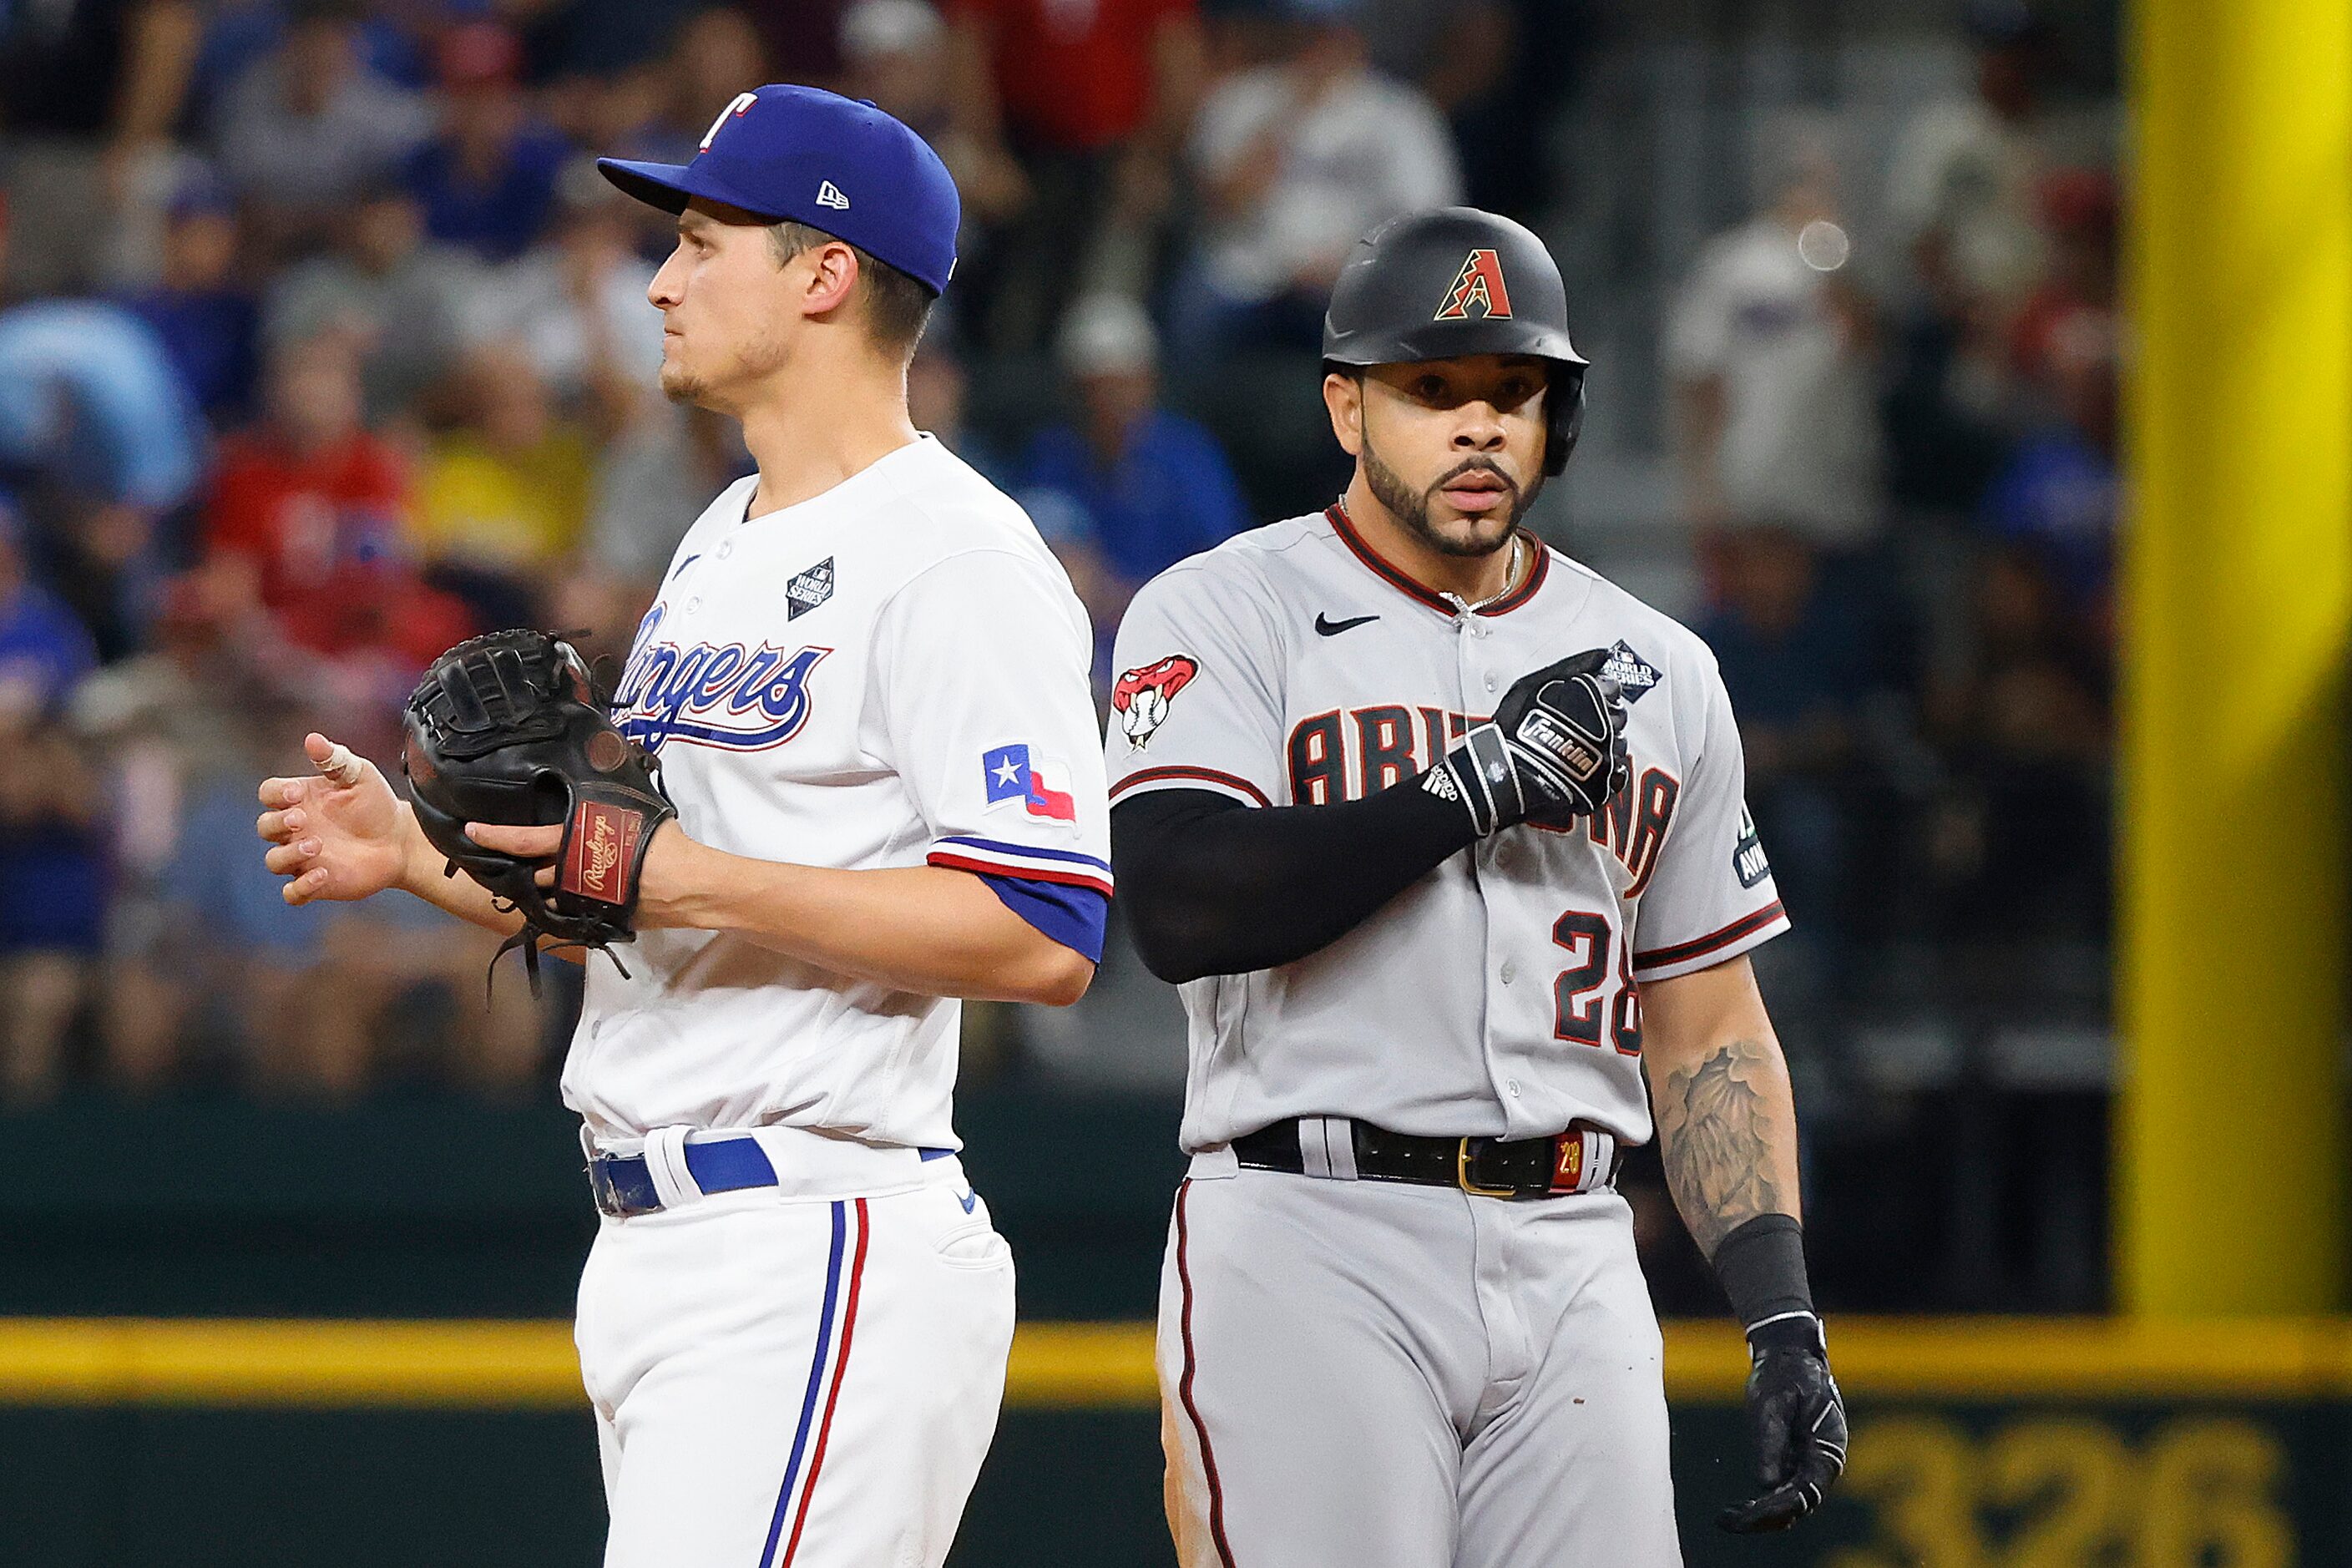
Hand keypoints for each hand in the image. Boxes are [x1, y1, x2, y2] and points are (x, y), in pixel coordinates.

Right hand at [256, 733, 416, 905]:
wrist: (400, 839)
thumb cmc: (375, 804)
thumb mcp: (359, 776)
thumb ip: (335, 759)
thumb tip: (312, 739)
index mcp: (300, 800)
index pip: (269, 794)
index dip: (276, 794)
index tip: (299, 794)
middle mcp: (296, 830)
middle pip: (264, 827)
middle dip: (277, 823)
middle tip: (302, 819)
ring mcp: (303, 857)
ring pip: (274, 861)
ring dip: (288, 854)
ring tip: (316, 845)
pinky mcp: (317, 883)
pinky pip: (293, 893)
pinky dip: (300, 887)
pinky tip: (322, 874)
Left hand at [461, 818, 688, 923]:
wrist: (687, 887)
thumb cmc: (663, 845)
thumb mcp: (634, 815)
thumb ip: (609, 809)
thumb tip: (607, 779)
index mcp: (573, 843)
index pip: (523, 840)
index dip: (495, 836)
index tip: (472, 830)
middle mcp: (569, 874)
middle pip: (531, 874)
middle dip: (521, 870)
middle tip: (511, 862)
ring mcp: (580, 901)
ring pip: (548, 896)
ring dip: (543, 889)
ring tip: (541, 881)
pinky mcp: (595, 918)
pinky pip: (571, 912)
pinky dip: (567, 904)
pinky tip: (572, 898)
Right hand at [1423, 648, 1629, 835]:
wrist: (1508, 771)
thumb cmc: (1515, 727)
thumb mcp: (1535, 683)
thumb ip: (1573, 666)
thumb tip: (1601, 654)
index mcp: (1593, 695)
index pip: (1612, 687)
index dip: (1597, 693)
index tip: (1584, 701)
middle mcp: (1607, 723)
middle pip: (1618, 715)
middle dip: (1603, 718)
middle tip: (1578, 725)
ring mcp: (1607, 754)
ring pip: (1619, 744)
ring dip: (1604, 744)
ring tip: (1576, 748)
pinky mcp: (1603, 781)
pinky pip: (1616, 774)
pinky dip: (1607, 772)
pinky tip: (1589, 769)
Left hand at [1719, 1315, 1847, 1533]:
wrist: (1789, 1353)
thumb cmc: (1784, 1373)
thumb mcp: (1773, 1402)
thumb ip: (1772, 1441)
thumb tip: (1766, 1483)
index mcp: (1827, 1448)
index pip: (1807, 1492)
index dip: (1778, 1507)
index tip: (1751, 1514)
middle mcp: (1823, 1462)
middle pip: (1798, 1503)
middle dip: (1765, 1518)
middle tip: (1729, 1523)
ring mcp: (1810, 1462)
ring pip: (1790, 1501)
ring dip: (1761, 1515)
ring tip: (1727, 1520)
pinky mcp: (1796, 1459)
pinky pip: (1782, 1490)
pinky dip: (1761, 1502)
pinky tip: (1736, 1509)